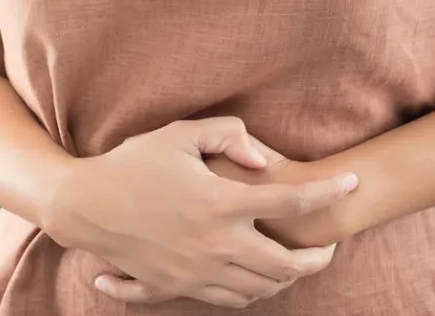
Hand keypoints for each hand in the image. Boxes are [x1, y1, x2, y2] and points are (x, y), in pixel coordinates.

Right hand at [44, 117, 358, 308]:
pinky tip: (256, 280)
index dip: (329, 193)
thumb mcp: (177, 135)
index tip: (351, 185)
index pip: (291, 201)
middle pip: (286, 264)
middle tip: (329, 247)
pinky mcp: (177, 287)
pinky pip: (226, 301)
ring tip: (296, 263)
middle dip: (318, 258)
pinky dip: (250, 294)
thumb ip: (227, 136)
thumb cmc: (130, 163)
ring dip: (286, 279)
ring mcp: (196, 271)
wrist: (83, 206)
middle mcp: (214, 243)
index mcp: (219, 202)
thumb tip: (264, 162)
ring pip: (260, 289)